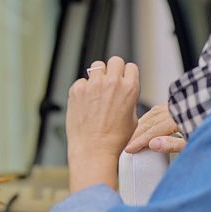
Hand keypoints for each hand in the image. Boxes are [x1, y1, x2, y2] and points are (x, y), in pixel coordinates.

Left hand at [66, 56, 139, 192]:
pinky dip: (83, 89)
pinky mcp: (77, 89)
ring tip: (96, 91)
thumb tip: (124, 93)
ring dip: (97, 76)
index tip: (122, 80)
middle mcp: (112, 82)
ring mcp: (93, 85)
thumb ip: (129, 100)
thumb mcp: (133, 119)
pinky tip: (85, 103)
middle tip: (109, 82)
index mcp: (130, 88)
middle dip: (113, 70)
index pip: (130, 67)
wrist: (94, 150)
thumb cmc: (114, 140)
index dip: (126, 74)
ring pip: (97, 66)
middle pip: (114, 61)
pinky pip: (81, 81)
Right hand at [124, 103, 186, 153]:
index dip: (139, 141)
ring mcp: (174, 105)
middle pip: (149, 122)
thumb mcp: (191, 142)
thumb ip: (173, 144)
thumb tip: (152, 144)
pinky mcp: (177, 105)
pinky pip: (157, 110)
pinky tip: (144, 123)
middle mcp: (173, 109)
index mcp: (176, 118)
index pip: (152, 131)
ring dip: (140, 126)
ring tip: (132, 137)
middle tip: (126, 145)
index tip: (128, 149)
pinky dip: (148, 118)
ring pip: (151, 115)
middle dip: (136, 134)